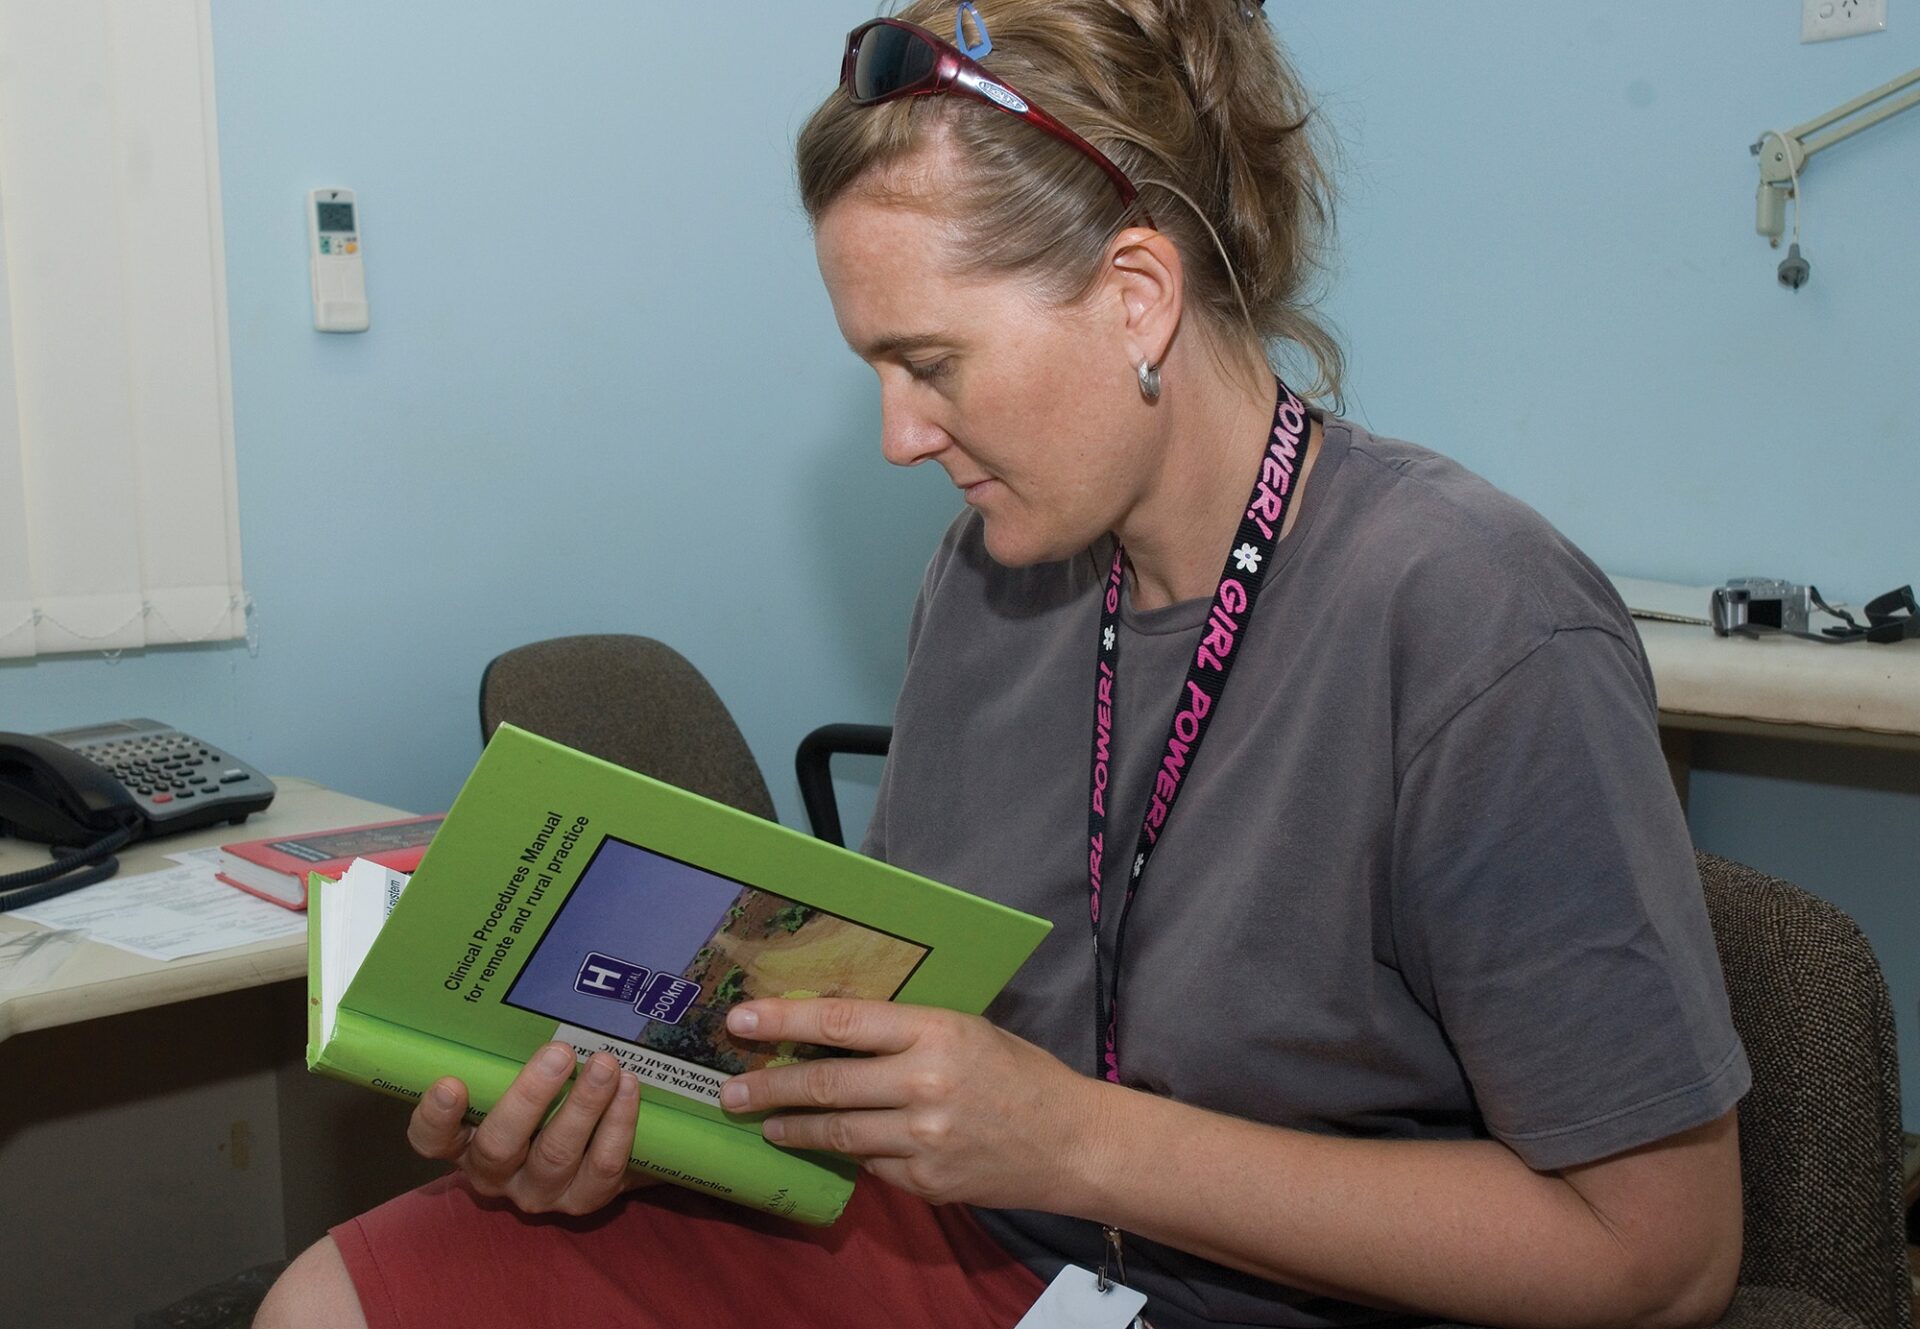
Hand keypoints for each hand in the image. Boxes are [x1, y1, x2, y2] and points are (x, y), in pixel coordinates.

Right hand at [406, 1041, 654, 1215]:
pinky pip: (602, 1167)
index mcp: (465, 1142)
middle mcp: (496, 1173)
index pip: (432, 1140)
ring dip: (583, 1106)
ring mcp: (540, 1191)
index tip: (450, 1084)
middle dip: (530, 1097)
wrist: (597, 1147)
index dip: (435, 1118)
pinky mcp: (584, 1200)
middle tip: (559, 1052)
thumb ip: (512, 1054)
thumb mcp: (516, 1079)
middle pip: (499, 1146)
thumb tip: (536, 988)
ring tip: (605, 1065)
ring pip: (556, 1156)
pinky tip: (628, 1089)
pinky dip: (618, 1125)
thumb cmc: (544, 1101)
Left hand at [717, 999, 1104, 1209]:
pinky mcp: (925, 1183)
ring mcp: (923, 1139)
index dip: (784, 1020)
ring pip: (837, 1132)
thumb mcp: (967, 1030)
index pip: (842, 1021)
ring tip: (764, 1123)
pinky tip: (832, 1145)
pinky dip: (849, 1153)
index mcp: (936, 1031)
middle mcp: (924, 1083)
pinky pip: (870, 1165)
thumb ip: (905, 1032)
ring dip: (792, 1127)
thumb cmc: (1019, 1074)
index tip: (740, 1021)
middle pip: (826, 1083)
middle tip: (729, 1090)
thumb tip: (833, 1029)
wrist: (1071, 1142)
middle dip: (768, 1087)